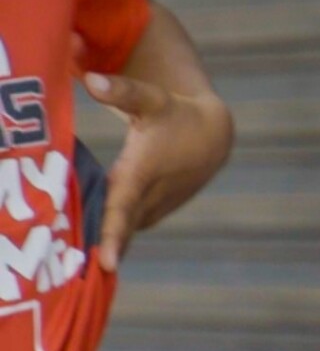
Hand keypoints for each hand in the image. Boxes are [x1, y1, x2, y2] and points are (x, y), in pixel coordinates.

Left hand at [84, 66, 230, 270]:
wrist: (214, 134)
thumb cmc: (176, 113)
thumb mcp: (151, 98)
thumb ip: (122, 90)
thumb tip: (91, 79)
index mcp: (142, 171)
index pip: (123, 207)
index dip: (114, 235)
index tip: (106, 263)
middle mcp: (150, 194)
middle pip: (119, 227)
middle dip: (101, 247)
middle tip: (74, 270)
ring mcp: (155, 205)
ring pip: (125, 228)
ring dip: (108, 241)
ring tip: (82, 259)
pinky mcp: (156, 210)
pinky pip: (130, 225)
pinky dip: (117, 233)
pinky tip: (98, 239)